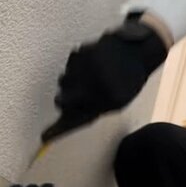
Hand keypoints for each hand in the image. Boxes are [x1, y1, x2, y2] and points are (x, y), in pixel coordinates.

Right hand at [44, 17, 167, 141]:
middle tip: (73, 94)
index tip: (45, 136)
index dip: (58, 129)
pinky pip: (71, 62)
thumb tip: (68, 116)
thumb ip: (93, 109)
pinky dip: (77, 63)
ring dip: (71, 79)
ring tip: (88, 74)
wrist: (140, 50)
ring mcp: (87, 68)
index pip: (75, 119)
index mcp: (104, 100)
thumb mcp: (117, 101)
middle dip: (64, 98)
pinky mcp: (84, 51)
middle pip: (61, 99)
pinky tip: (92, 61)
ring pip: (63, 79)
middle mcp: (93, 86)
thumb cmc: (129, 79)